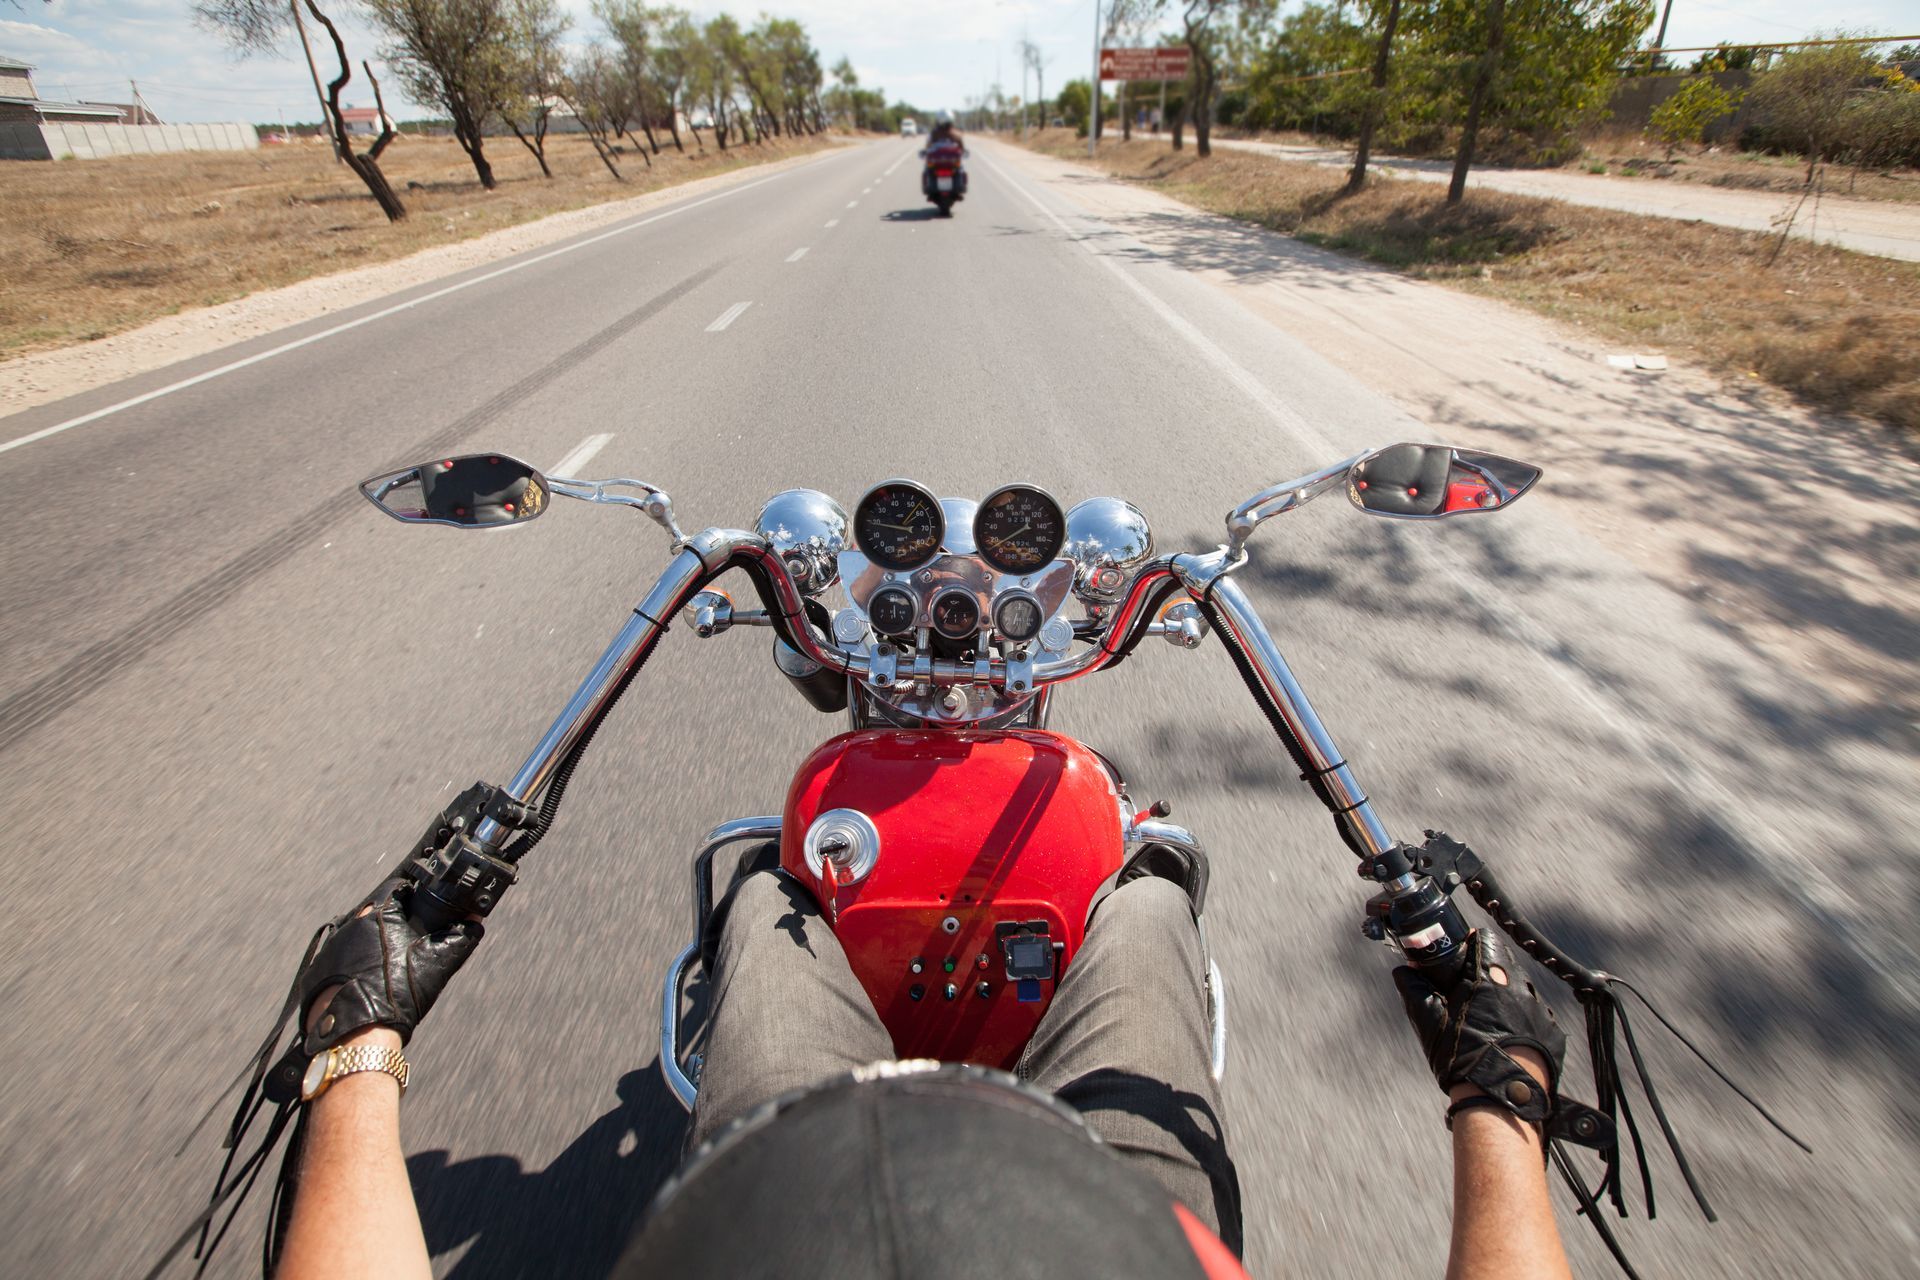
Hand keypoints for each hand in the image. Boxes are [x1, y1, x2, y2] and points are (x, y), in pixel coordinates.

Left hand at [296, 877, 482, 1055]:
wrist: (358, 1033)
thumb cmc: (397, 997)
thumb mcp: (438, 964)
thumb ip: (460, 937)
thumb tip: (476, 920)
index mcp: (378, 914)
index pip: (399, 890)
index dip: (415, 899)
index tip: (422, 914)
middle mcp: (350, 924)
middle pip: (377, 913)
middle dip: (394, 925)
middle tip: (409, 947)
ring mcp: (331, 946)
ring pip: (358, 935)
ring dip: (373, 945)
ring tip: (389, 971)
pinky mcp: (317, 968)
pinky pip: (341, 958)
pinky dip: (354, 965)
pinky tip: (368, 983)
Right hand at [1393, 931, 1564, 1125]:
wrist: (1499, 1100)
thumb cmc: (1463, 1060)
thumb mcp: (1430, 1024)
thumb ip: (1415, 991)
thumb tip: (1403, 971)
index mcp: (1489, 979)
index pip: (1486, 940)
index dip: (1472, 943)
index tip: (1462, 953)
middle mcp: (1520, 989)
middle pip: (1505, 963)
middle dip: (1487, 970)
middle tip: (1469, 987)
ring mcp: (1540, 1011)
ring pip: (1521, 988)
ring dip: (1506, 993)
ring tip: (1487, 1017)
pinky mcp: (1552, 1033)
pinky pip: (1536, 1014)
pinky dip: (1521, 1018)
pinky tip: (1506, 1036)